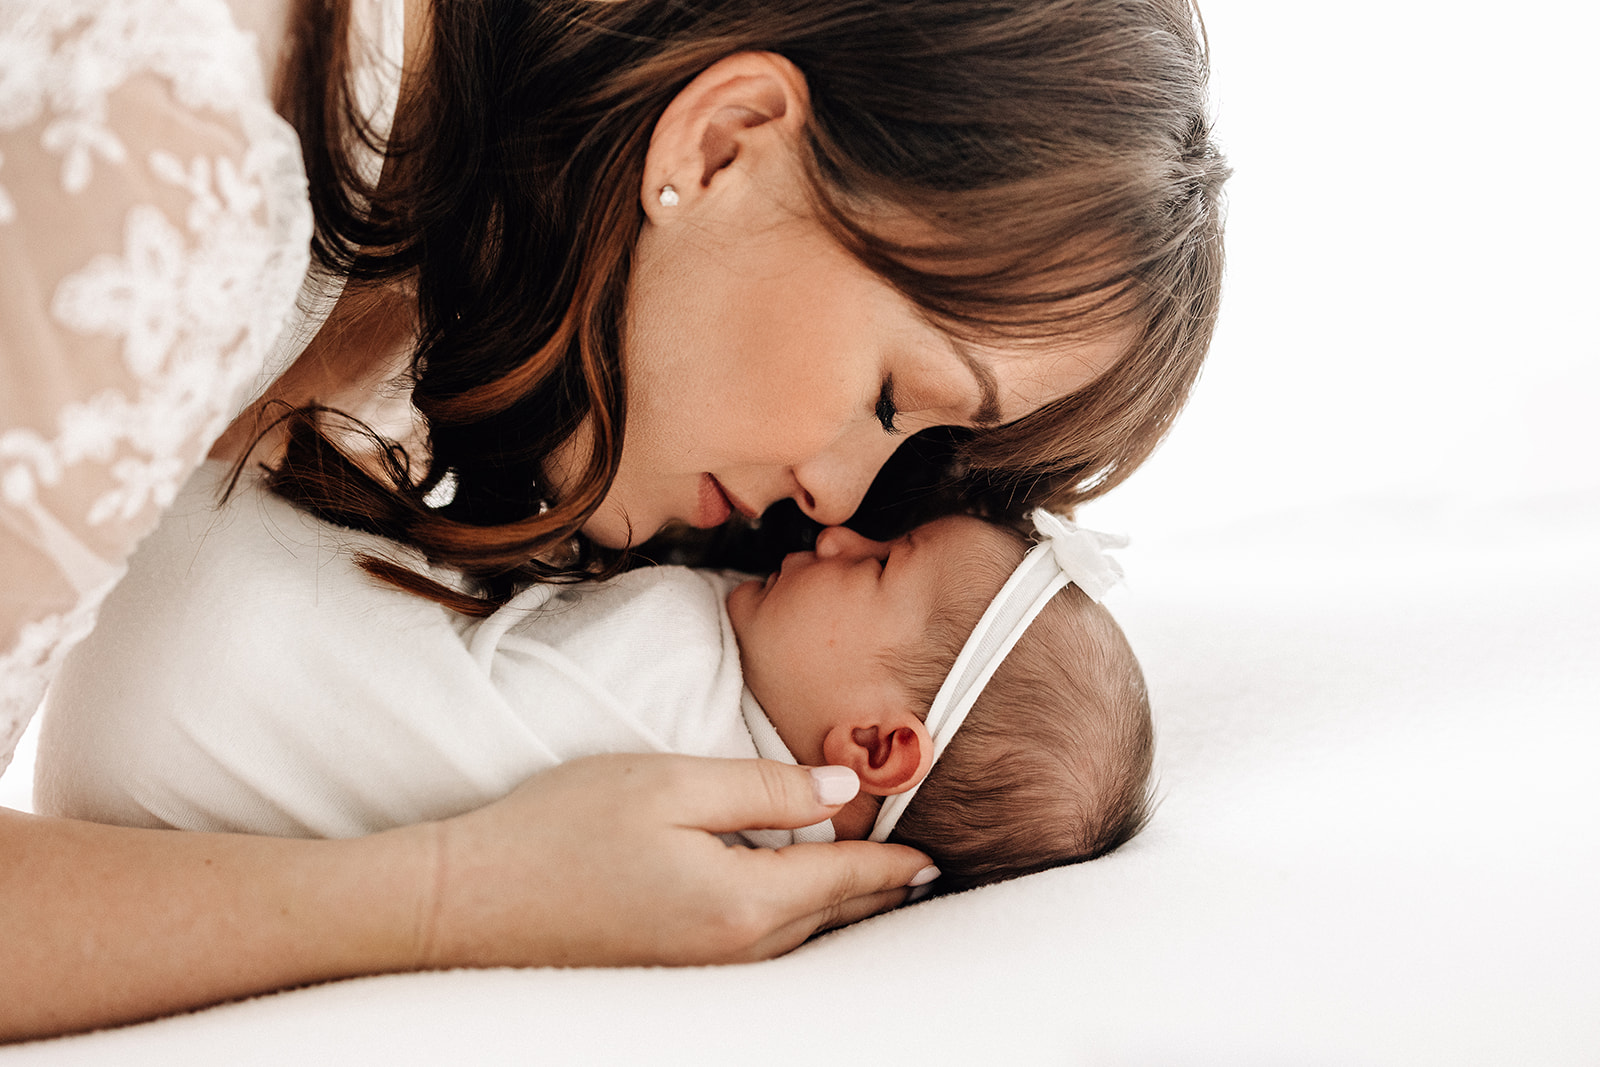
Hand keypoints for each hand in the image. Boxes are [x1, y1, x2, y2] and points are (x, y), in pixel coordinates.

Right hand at [412, 753, 936, 967]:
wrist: (467, 902)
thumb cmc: (559, 830)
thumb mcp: (666, 783)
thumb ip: (760, 788)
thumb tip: (837, 788)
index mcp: (741, 901)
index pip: (843, 880)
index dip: (892, 863)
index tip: (933, 855)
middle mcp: (731, 951)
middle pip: (829, 920)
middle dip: (878, 893)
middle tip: (921, 872)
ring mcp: (699, 972)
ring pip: (796, 942)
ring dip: (840, 913)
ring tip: (872, 886)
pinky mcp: (669, 975)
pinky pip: (759, 951)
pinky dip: (795, 927)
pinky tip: (792, 907)